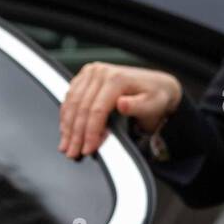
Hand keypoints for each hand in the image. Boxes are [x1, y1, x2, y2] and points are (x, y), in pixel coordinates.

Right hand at [58, 61, 181, 158]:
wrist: (157, 86)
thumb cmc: (156, 96)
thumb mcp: (153, 104)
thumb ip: (137, 106)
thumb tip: (122, 104)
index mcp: (117, 78)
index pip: (96, 110)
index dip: (90, 132)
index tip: (88, 148)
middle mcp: (102, 72)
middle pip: (81, 108)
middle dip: (76, 134)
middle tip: (73, 152)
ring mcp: (92, 72)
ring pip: (72, 103)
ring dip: (67, 126)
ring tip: (66, 145)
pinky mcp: (86, 76)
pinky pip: (70, 97)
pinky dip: (67, 115)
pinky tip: (67, 129)